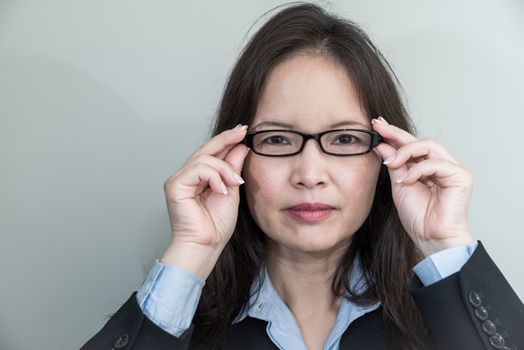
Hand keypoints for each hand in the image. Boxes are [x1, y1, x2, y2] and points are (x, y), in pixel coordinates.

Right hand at [162, 124, 249, 248]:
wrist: (205, 246)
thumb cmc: (215, 226)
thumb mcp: (231, 191)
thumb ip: (232, 169)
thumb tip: (240, 147)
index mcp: (198, 178)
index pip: (212, 153)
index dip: (227, 140)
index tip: (243, 131)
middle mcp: (186, 176)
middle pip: (206, 149)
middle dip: (226, 139)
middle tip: (242, 131)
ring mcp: (178, 180)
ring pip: (204, 159)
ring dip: (224, 169)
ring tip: (234, 183)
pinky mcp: (174, 185)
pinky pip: (197, 169)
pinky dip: (214, 177)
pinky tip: (222, 190)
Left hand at [371, 117, 473, 256]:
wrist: (431, 239)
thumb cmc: (418, 217)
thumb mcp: (399, 185)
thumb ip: (394, 164)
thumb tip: (382, 144)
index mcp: (427, 167)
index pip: (410, 145)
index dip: (393, 134)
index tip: (376, 125)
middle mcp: (441, 165)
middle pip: (419, 141)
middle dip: (396, 133)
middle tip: (378, 127)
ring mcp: (453, 169)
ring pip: (429, 146)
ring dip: (405, 152)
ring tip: (391, 164)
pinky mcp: (461, 177)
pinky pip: (436, 163)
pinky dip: (417, 170)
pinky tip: (405, 180)